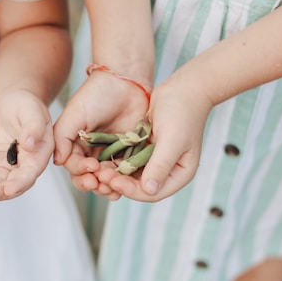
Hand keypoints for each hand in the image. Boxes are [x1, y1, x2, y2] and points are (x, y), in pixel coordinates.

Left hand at [0, 89, 53, 201]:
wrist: (10, 102)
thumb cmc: (25, 104)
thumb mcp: (31, 110)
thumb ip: (33, 126)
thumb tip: (30, 144)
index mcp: (41, 152)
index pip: (31, 172)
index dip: (20, 182)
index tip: (9, 189)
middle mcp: (28, 162)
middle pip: (16, 181)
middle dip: (3, 190)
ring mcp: (11, 163)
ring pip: (2, 181)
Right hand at [52, 72, 149, 195]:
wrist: (127, 82)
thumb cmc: (97, 94)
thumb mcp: (75, 113)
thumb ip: (62, 137)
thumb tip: (58, 161)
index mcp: (74, 143)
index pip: (73, 165)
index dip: (80, 170)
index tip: (91, 168)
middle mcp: (90, 152)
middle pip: (87, 176)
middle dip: (92, 183)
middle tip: (99, 183)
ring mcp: (109, 154)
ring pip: (104, 178)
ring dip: (106, 186)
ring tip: (112, 188)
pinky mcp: (127, 154)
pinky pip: (123, 173)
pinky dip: (122, 181)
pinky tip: (123, 186)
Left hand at [98, 74, 212, 201]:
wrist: (184, 87)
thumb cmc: (182, 112)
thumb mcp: (172, 139)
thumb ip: (160, 165)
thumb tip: (149, 190)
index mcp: (180, 174)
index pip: (153, 193)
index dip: (132, 191)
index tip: (114, 182)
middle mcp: (168, 171)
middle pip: (140, 187)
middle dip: (120, 183)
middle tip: (99, 177)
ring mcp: (156, 160)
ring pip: (132, 175)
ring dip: (115, 174)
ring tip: (97, 170)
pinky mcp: (146, 149)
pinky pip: (128, 161)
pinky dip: (116, 162)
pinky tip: (101, 159)